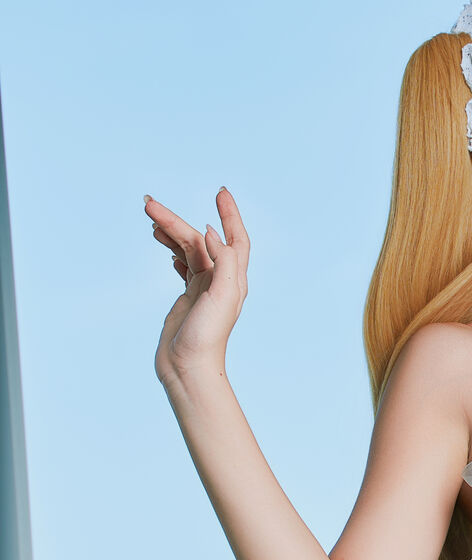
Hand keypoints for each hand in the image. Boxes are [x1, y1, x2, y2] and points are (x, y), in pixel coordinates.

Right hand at [144, 186, 249, 384]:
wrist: (189, 368)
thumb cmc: (208, 337)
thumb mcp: (222, 296)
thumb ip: (223, 262)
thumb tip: (211, 232)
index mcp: (233, 278)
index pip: (235, 237)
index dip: (230, 214)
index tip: (220, 192)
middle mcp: (221, 280)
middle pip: (199, 240)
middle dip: (176, 220)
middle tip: (149, 205)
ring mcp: (204, 288)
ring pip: (187, 250)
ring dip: (171, 232)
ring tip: (150, 219)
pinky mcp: (189, 297)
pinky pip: (183, 265)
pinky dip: (174, 251)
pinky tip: (163, 244)